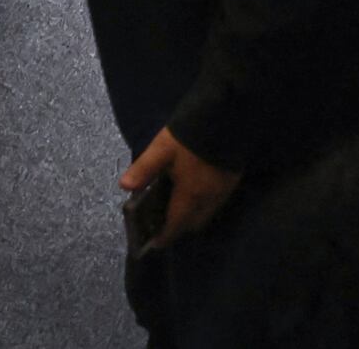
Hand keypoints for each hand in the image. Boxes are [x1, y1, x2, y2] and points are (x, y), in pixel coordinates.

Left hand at [120, 124, 241, 247]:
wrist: (228, 115)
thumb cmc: (191, 135)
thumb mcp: (162, 149)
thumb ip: (144, 169)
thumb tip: (125, 186)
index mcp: (189, 196)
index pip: (176, 226)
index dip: (164, 238)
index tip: (155, 243)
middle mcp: (209, 199)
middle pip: (193, 224)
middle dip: (180, 227)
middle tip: (167, 220)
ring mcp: (224, 190)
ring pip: (208, 213)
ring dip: (194, 215)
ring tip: (182, 205)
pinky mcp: (234, 178)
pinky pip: (218, 201)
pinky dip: (207, 202)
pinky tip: (200, 188)